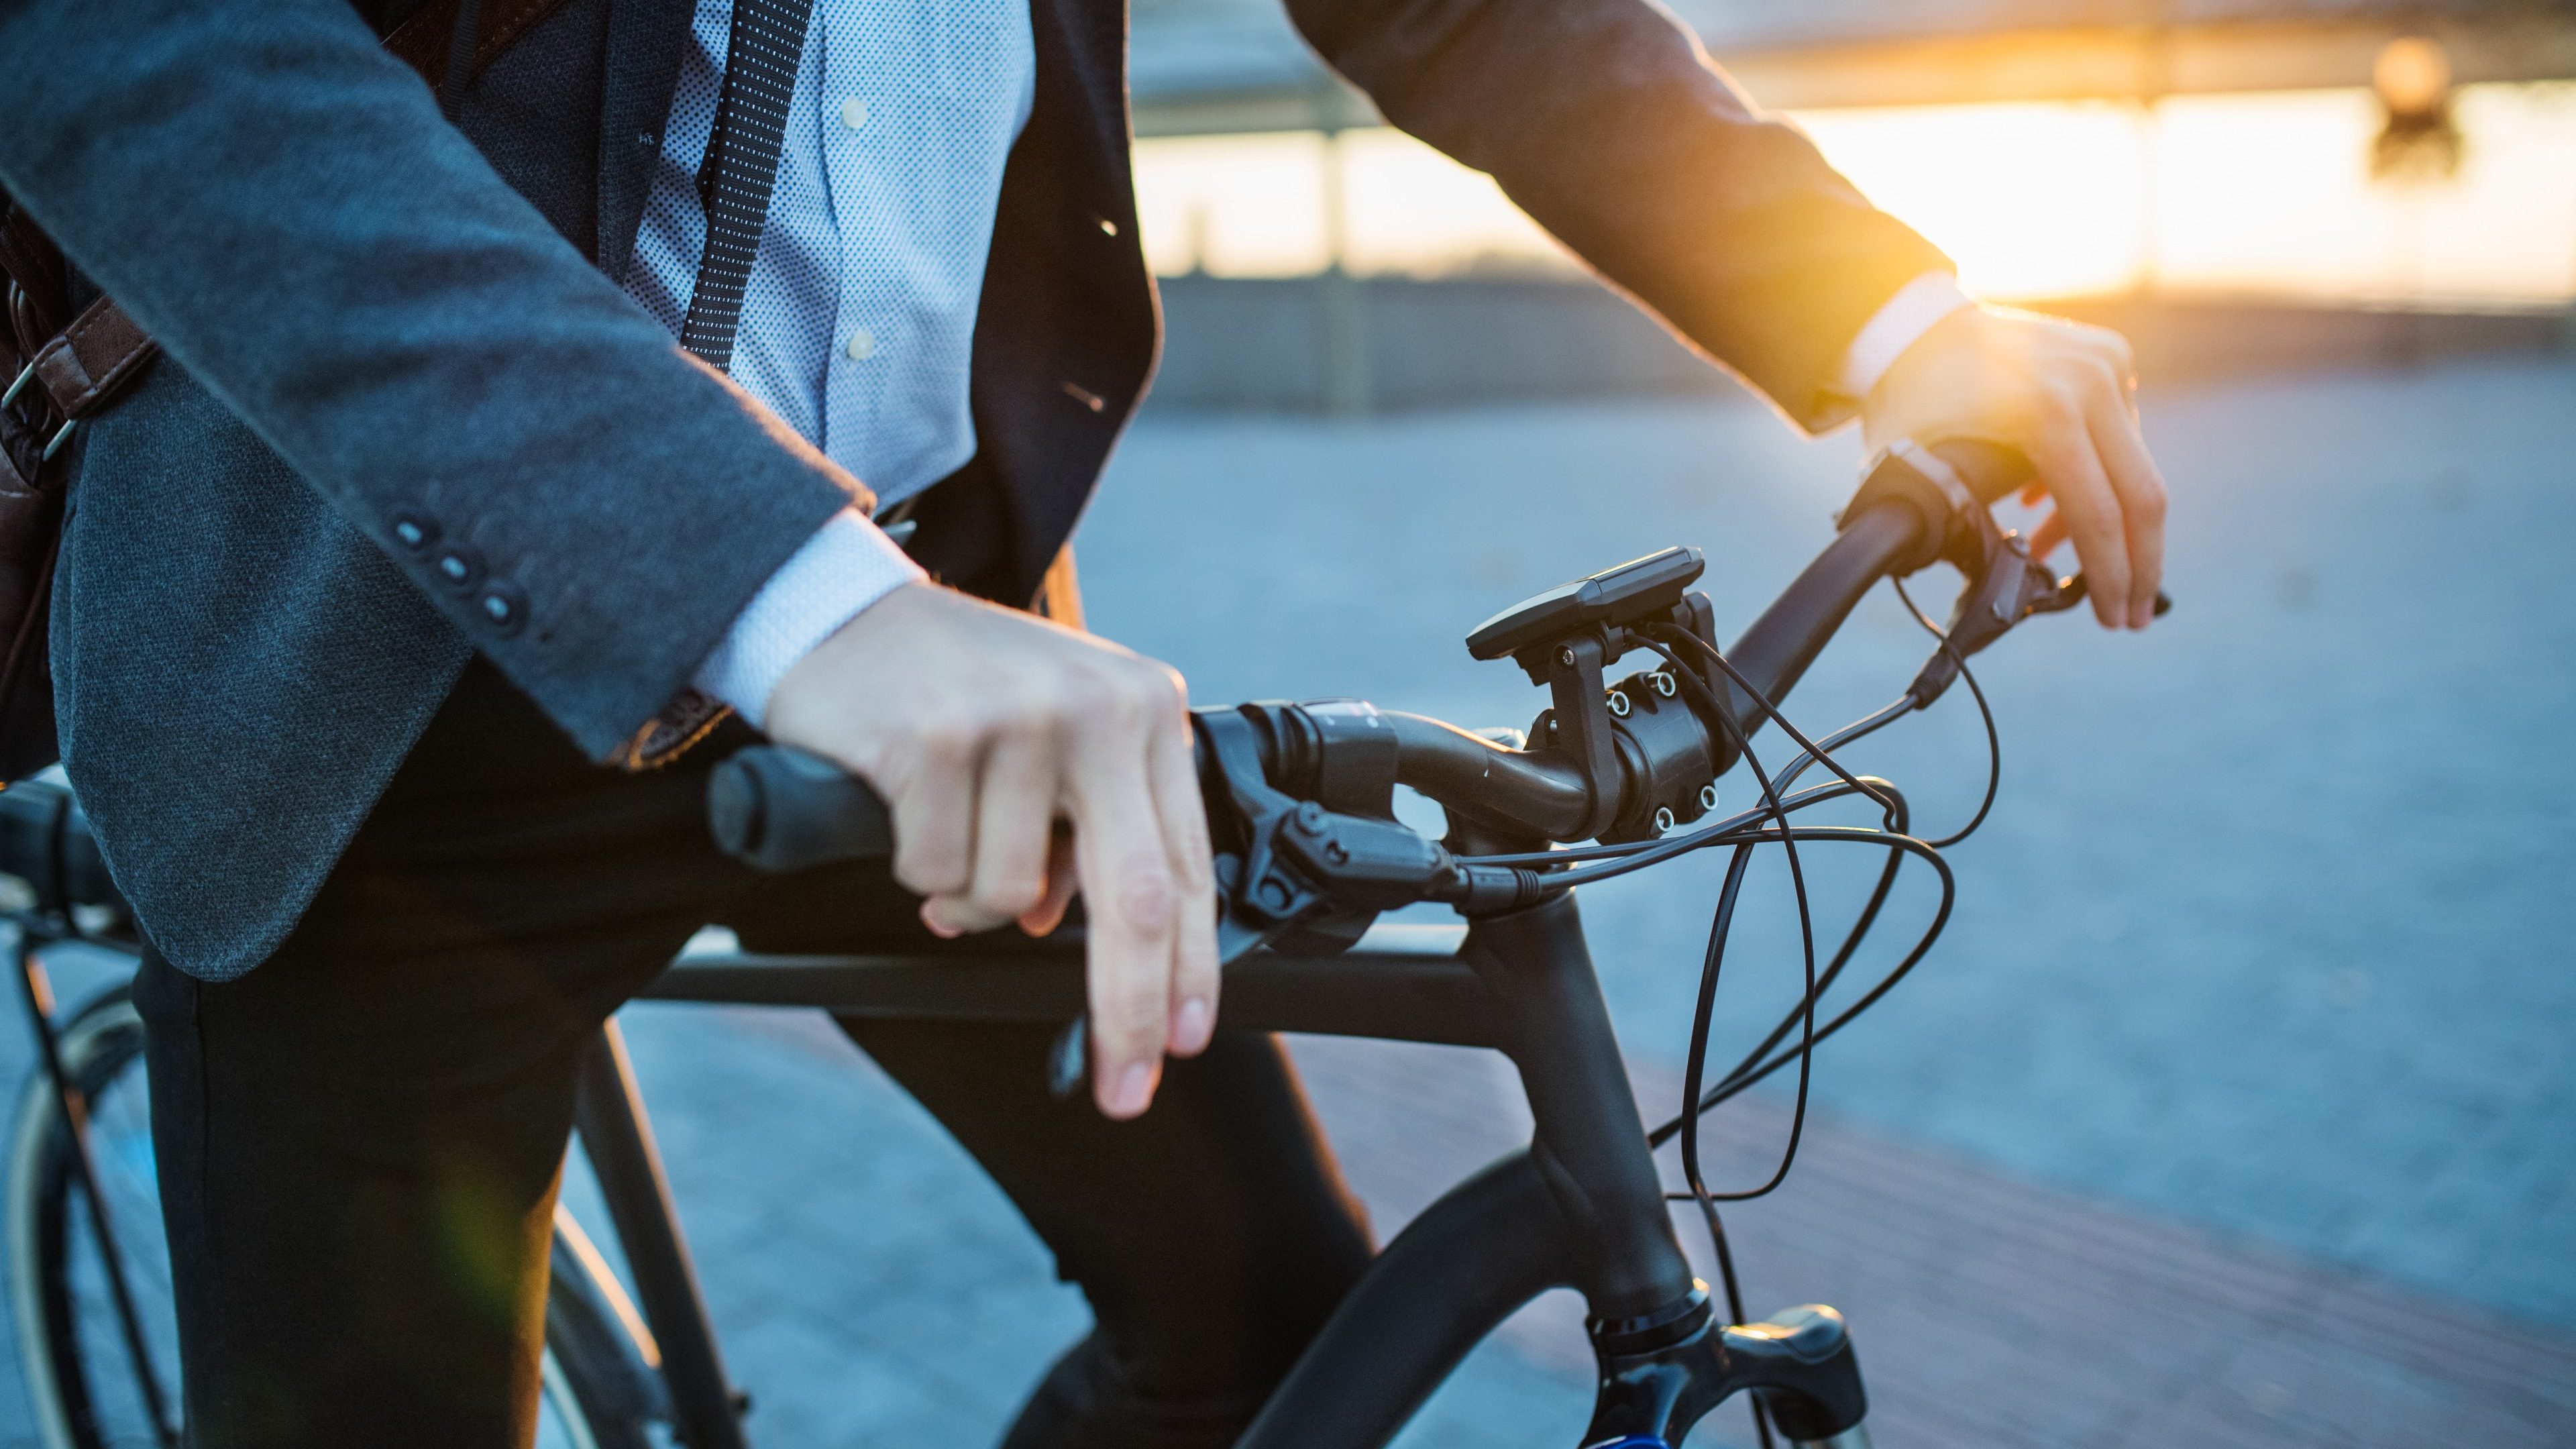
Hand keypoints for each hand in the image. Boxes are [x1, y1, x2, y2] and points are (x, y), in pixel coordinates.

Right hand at [764, 582, 1218, 1119]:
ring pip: (1013, 898)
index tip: (1185, 1039)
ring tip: (944, 836)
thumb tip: (1082, 938)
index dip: (1190, 969)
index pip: (1184, 865)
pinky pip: (938, 874)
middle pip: (1134, 902)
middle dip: (1128, 1011)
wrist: (840, 613)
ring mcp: (1019, 720)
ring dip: (970, 904)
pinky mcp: (937, 740)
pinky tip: (904, 811)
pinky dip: (917, 870)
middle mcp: (1096, 708)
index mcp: (1143, 709)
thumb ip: (1091, 826)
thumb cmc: (953, 687)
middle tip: (1124, 1086)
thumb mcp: (1055, 735)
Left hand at [1860, 303, 2167, 629]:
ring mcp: (2106, 362)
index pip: (2097, 514)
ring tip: (2052, 558)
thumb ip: (1959, 522)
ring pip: (2131, 468)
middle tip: (2130, 617)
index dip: (2110, 576)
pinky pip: (2119, 435)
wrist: (1912, 325)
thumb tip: (1999, 580)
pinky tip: (2048, 513)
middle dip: (2138, 566)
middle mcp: (2091, 380)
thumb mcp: (1921, 466)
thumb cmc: (1908, 399)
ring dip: (2103, 526)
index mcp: (2046, 410)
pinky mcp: (2110, 355)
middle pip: (2142, 495)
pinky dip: (2092, 479)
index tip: (2115, 620)